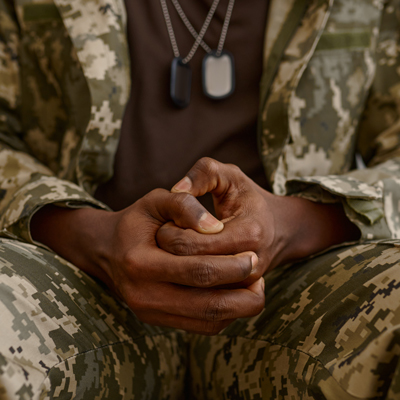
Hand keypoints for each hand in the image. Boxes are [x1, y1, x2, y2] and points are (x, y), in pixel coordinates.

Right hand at [31, 189, 264, 334]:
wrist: (108, 250)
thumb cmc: (137, 222)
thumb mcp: (155, 200)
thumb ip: (183, 205)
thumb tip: (215, 227)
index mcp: (141, 263)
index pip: (197, 271)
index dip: (231, 266)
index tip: (253, 256)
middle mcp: (143, 296)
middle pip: (208, 305)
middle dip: (243, 292)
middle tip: (259, 272)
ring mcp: (151, 313)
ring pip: (209, 321)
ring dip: (240, 307)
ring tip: (256, 285)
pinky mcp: (159, 320)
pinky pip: (202, 326)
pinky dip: (226, 314)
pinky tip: (236, 294)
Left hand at [157, 158, 360, 285]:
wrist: (281, 229)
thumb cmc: (249, 198)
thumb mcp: (230, 176)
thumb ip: (203, 174)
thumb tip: (176, 189)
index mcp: (247, 233)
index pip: (190, 245)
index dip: (169, 233)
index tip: (168, 222)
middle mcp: (249, 266)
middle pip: (191, 271)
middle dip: (169, 254)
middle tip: (168, 237)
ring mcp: (244, 285)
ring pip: (196, 290)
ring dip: (177, 271)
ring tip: (178, 250)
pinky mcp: (239, 296)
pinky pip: (204, 299)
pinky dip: (187, 284)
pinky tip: (186, 264)